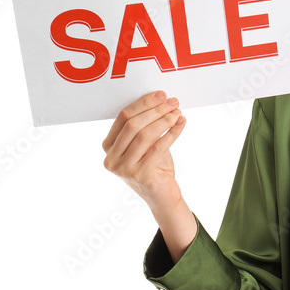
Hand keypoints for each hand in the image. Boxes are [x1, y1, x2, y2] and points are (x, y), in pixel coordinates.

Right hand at [102, 90, 185, 210]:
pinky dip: (172, 133)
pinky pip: (159, 147)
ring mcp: (124, 168)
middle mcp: (111, 158)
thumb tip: (161, 100)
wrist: (161, 194)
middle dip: (154, 110)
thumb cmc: (153, 165)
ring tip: (177, 112)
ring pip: (145, 135)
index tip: (160, 95)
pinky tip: (181, 124)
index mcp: (108, 146)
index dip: (142, 104)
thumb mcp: (144, 144)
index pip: (122, 117)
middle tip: (172, 102)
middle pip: (132, 125)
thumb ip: (145, 125)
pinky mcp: (140, 175)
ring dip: (164, 120)